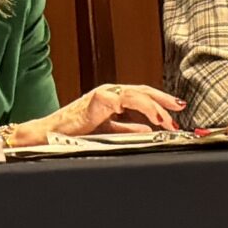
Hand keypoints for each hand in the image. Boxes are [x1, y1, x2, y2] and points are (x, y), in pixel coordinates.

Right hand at [4, 83, 184, 145]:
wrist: (47, 136)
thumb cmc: (71, 134)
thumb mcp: (107, 132)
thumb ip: (127, 130)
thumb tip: (148, 130)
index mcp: (112, 99)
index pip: (142, 96)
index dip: (160, 102)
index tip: (177, 111)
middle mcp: (109, 94)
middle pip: (142, 91)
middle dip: (163, 100)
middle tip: (180, 109)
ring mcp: (102, 95)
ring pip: (135, 94)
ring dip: (154, 106)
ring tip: (167, 118)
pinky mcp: (95, 101)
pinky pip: (121, 100)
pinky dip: (138, 107)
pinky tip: (149, 118)